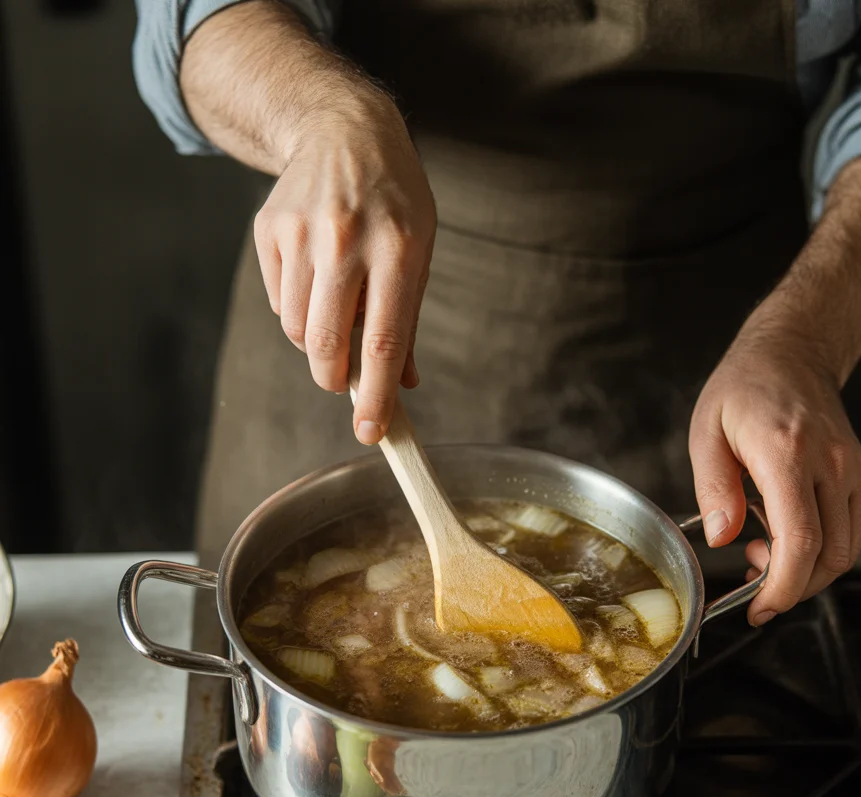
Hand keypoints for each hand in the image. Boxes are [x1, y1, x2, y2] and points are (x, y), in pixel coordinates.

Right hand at [253, 92, 435, 443]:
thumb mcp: (420, 251)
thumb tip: (401, 386)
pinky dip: (298, 311)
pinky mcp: (271, 230)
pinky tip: (315, 279)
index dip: (376, 395)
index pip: (385, 341)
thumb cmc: (394, 201)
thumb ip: (407, 321)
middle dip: (335, 380)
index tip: (371, 432)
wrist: (344, 130)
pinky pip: (280, 304)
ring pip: (300, 331)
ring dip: (317, 343)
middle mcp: (348, 240)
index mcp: (400, 249)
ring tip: (336, 309)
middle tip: (343, 381)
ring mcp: (303, 233)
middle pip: (329, 345)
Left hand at [688, 326, 860, 625]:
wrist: (793, 352)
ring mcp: (853, 471)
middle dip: (791, 587)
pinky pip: (848, 531)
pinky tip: (782, 535)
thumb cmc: (746, 387)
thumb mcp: (706, 433)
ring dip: (804, 571)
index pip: (800, 542)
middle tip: (750, 585)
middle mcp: (832, 465)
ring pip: (844, 550)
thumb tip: (721, 539)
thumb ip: (713, 490)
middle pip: (829, 557)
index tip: (759, 608)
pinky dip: (818, 550)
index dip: (782, 588)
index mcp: (788, 455)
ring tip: (760, 554)